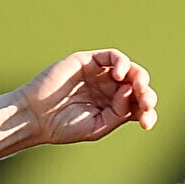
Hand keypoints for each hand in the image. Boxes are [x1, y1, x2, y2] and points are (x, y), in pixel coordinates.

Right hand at [2, 50, 156, 147]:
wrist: (36, 116)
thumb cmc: (64, 126)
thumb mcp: (97, 126)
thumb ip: (118, 113)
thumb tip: (133, 93)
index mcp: (113, 108)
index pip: (138, 107)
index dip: (147, 113)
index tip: (146, 124)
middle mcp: (110, 90)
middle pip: (138, 87)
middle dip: (146, 94)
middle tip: (146, 103)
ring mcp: (101, 75)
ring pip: (129, 70)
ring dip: (139, 77)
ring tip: (136, 87)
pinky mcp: (90, 61)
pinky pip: (113, 56)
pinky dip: (121, 63)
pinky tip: (119, 75)